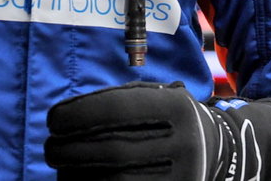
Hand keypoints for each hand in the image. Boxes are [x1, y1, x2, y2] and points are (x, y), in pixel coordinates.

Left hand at [45, 81, 253, 180]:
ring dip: (76, 176)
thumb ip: (115, 101)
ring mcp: (183, 178)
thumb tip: (65, 120)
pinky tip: (77, 180)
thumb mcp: (154, 98)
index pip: (116, 110)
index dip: (77, 114)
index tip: (52, 119)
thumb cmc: (168, 120)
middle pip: (113, 151)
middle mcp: (184, 145)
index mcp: (177, 109)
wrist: (220, 152)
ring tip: (61, 166)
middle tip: (50, 147)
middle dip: (70, 150)